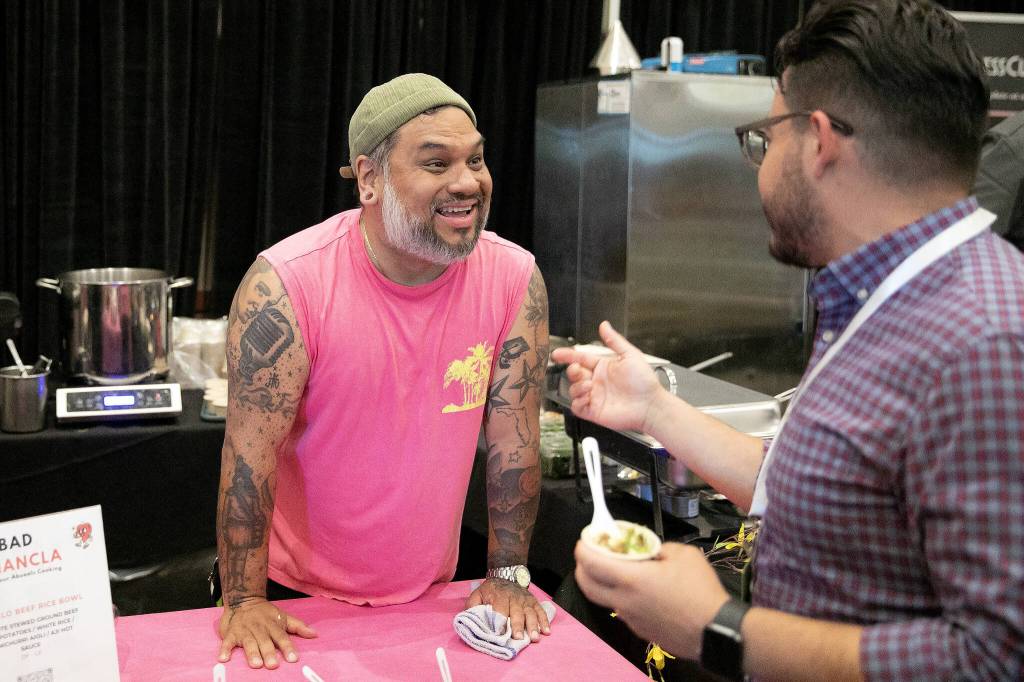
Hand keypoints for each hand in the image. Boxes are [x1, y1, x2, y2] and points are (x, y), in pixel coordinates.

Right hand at [217, 598, 316, 668]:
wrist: (244, 600)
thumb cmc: (266, 613)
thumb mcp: (283, 617)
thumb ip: (298, 626)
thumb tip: (315, 634)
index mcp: (273, 625)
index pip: (282, 636)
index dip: (287, 647)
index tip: (293, 658)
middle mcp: (259, 628)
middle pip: (265, 641)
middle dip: (269, 653)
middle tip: (273, 665)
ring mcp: (245, 630)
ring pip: (249, 642)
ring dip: (252, 653)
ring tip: (256, 664)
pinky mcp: (231, 633)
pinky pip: (227, 642)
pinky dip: (225, 649)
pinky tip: (223, 659)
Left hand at [466, 579, 551, 641]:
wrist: (506, 574)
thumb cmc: (490, 590)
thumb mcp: (478, 594)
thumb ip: (473, 606)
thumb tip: (470, 619)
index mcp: (499, 595)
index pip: (499, 609)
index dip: (499, 621)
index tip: (499, 633)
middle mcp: (514, 597)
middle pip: (516, 613)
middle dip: (518, 626)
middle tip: (519, 638)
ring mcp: (525, 600)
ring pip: (530, 613)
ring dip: (533, 625)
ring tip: (534, 638)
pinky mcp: (533, 602)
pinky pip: (540, 611)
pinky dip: (545, 621)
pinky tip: (547, 631)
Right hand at [549, 321, 664, 433]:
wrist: (650, 404)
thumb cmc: (644, 382)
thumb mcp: (630, 355)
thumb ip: (614, 340)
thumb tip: (604, 325)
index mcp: (603, 367)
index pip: (581, 358)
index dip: (568, 355)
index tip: (558, 353)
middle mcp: (597, 381)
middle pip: (574, 374)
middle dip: (572, 370)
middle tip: (577, 369)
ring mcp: (595, 396)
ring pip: (573, 390)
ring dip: (577, 386)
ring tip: (588, 385)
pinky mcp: (594, 411)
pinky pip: (577, 407)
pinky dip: (578, 401)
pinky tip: (587, 396)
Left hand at [574, 540, 728, 659]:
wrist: (715, 630)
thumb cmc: (700, 589)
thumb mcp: (683, 555)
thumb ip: (659, 549)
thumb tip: (651, 553)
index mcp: (631, 579)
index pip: (590, 562)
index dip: (583, 548)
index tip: (586, 540)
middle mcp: (624, 601)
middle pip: (587, 585)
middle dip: (583, 567)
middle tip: (592, 555)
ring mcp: (630, 619)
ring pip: (605, 599)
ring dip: (604, 583)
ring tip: (620, 571)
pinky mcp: (640, 630)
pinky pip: (624, 610)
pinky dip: (624, 597)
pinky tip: (642, 591)